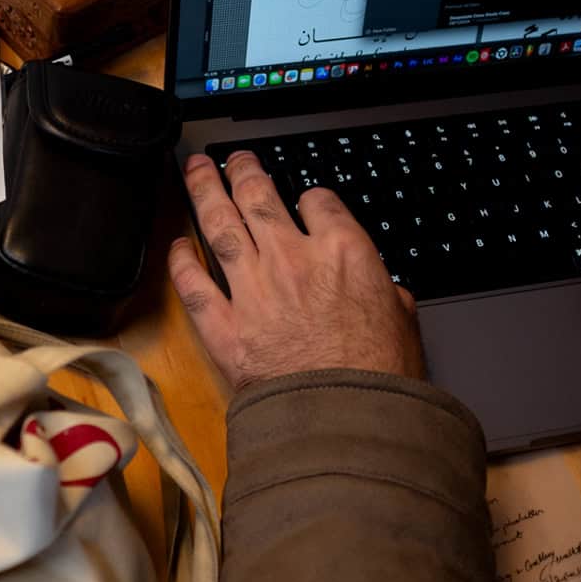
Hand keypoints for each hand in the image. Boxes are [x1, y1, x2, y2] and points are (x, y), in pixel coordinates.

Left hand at [169, 152, 423, 391]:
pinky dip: (182, 262)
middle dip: (243, 172)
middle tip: (233, 161)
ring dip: (205, 193)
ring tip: (196, 172)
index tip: (304, 201)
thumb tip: (385, 292)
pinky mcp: (225, 328)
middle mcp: (292, 261)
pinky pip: (194, 286)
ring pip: (220, 226)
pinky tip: (177, 245)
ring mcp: (253, 292)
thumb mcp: (403, 322)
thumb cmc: (379, 378)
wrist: (346, 421)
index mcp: (343, 252)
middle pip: (258, 198)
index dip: (310, 198)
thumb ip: (387, 295)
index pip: (319, 202)